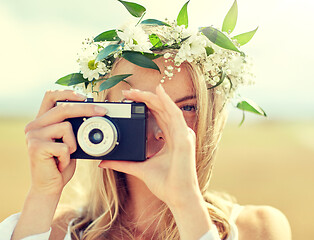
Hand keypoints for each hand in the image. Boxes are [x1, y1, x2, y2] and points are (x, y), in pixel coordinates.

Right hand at [24, 90, 106, 195]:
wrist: (49, 186)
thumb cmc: (61, 163)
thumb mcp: (69, 142)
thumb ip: (72, 128)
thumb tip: (95, 113)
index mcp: (41, 121)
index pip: (51, 96)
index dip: (68, 93)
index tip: (85, 96)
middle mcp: (34, 125)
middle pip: (63, 108)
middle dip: (86, 108)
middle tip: (103, 111)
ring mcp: (33, 135)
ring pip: (66, 127)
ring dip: (73, 144)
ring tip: (65, 156)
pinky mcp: (36, 147)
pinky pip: (64, 146)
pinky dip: (68, 157)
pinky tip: (60, 164)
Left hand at [98, 85, 201, 207]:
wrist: (177, 197)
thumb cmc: (165, 184)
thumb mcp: (139, 168)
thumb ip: (122, 163)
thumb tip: (104, 162)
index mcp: (170, 138)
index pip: (158, 116)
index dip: (145, 105)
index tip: (128, 100)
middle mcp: (178, 133)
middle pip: (161, 109)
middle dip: (144, 98)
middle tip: (127, 92)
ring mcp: (183, 134)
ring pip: (167, 108)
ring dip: (151, 97)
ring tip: (135, 91)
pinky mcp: (184, 138)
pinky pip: (175, 115)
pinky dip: (167, 101)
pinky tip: (158, 91)